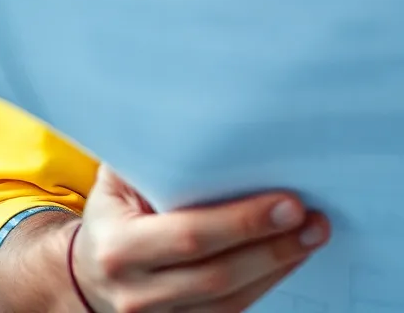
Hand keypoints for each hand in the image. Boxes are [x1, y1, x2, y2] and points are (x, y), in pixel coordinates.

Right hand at [71, 164, 328, 312]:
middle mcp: (136, 291)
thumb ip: (157, 151)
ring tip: (312, 236)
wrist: (88, 271)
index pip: (191, 235)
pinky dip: (265, 283)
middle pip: (218, 275)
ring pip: (229, 302)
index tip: (290, 203)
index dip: (244, 222)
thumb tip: (210, 109)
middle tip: (314, 221)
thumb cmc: (116, 209)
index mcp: (120, 247)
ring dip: (278, 267)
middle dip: (273, 247)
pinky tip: (290, 257)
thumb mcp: (121, 176)